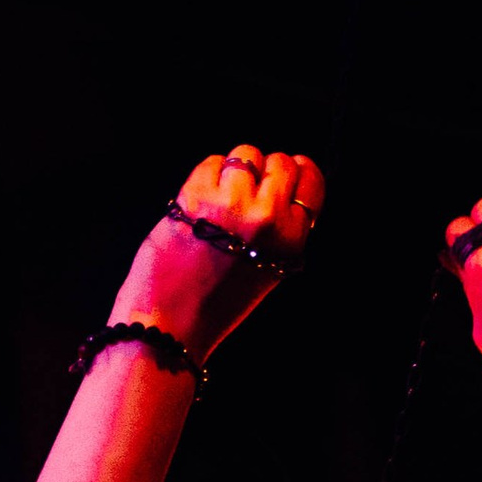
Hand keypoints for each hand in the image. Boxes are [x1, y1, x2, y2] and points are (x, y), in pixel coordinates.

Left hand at [118, 145, 323, 361]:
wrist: (170, 327)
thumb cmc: (216, 304)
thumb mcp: (268, 271)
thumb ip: (282, 231)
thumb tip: (284, 186)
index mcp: (291, 241)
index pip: (311, 181)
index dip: (298, 171)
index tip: (287, 171)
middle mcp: (267, 219)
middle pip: (279, 162)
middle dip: (265, 170)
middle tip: (246, 191)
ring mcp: (232, 205)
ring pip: (246, 154)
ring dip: (234, 169)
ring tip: (221, 196)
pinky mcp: (196, 197)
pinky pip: (211, 162)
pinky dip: (206, 175)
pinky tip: (199, 201)